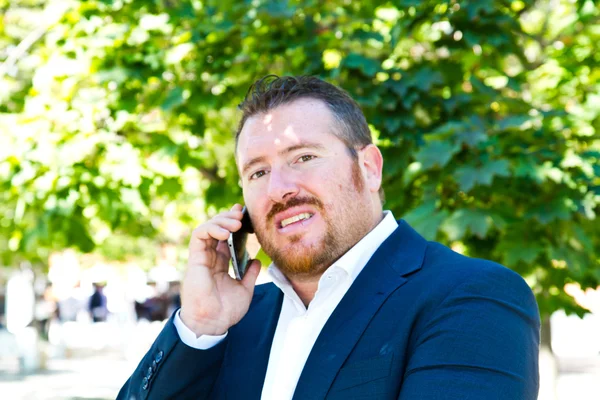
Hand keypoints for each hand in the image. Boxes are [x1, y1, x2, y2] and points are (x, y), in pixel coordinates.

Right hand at [179, 204, 261, 335]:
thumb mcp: (245, 290)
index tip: (245, 215)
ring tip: (236, 222)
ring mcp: (201, 258)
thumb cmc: (226, 311)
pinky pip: (198, 236)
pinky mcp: (195, 259)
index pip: (225, 238)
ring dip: (221, 220)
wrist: (212, 324)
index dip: (233, 224)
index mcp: (220, 264)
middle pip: (216, 229)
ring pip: (206, 228)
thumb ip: (249, 274)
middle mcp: (210, 258)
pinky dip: (211, 228)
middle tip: (241, 213)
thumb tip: (256, 260)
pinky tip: (226, 232)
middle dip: (228, 217)